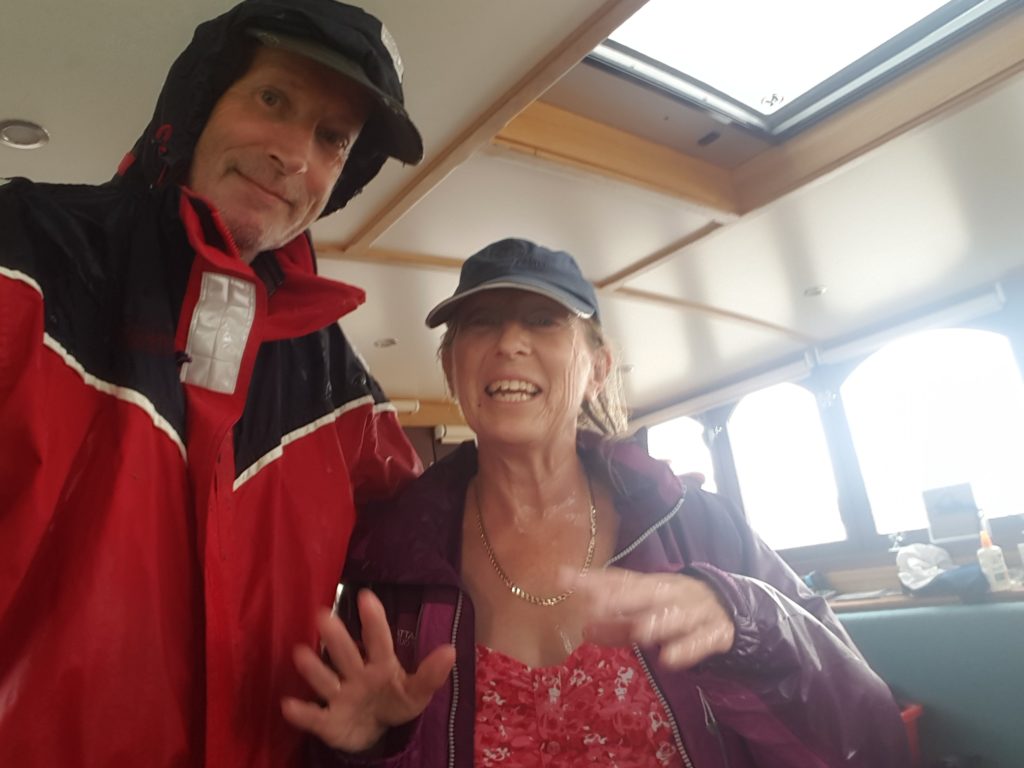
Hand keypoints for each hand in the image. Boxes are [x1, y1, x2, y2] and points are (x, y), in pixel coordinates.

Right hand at [281, 589, 455, 751]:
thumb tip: (451, 650)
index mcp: (380, 663)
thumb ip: (431, 675)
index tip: (366, 596)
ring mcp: (339, 695)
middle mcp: (355, 673)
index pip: (378, 639)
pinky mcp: (327, 720)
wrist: (373, 732)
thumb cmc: (394, 701)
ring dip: (314, 668)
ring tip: (301, 653)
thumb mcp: (416, 692)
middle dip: (336, 637)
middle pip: (346, 654)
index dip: (374, 619)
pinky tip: (288, 704)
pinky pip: (313, 716)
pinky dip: (301, 712)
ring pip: (325, 680)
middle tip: (322, 615)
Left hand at [562, 567, 734, 669]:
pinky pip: (703, 640)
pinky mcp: (717, 632)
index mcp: (653, 584)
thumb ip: (616, 624)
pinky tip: (670, 659)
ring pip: (677, 615)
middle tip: (597, 603)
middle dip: (623, 597)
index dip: (593, 579)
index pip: (620, 579)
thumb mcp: (646, 616)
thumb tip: (584, 629)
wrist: (732, 610)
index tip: (564, 579)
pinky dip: (688, 648)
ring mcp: (696, 610)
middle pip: (646, 592)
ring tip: (638, 631)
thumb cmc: (678, 611)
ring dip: (658, 622)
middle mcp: (673, 592)